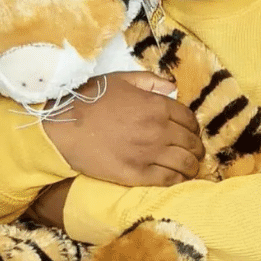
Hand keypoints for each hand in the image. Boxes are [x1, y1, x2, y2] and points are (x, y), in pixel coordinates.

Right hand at [42, 72, 204, 185]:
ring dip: (192, 166)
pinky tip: (179, 179)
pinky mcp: (137, 174)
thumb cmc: (89, 100)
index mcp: (156, 106)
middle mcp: (158, 130)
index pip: (189, 118)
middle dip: (197, 147)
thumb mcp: (120, 80)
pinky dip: (178, 180)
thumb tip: (172, 86)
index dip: (193, 126)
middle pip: (190, 142)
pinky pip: (168, 179)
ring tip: (191, 168)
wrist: (64, 127)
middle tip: (195, 151)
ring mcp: (148, 154)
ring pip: (184, 163)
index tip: (191, 131)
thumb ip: (149, 81)